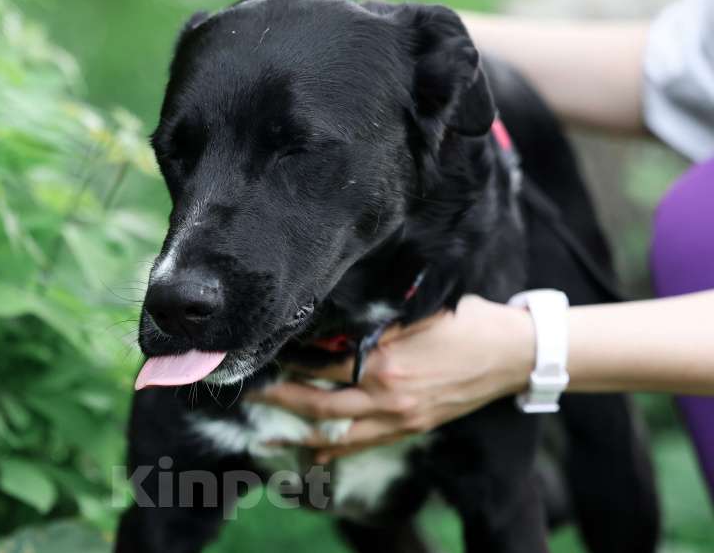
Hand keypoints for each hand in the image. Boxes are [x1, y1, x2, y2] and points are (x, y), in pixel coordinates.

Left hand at [246, 295, 534, 462]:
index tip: (268, 353)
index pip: (323, 365)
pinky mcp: (412, 427)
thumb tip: (332, 325)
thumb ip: (373, 322)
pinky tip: (314, 453)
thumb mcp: (417, 311)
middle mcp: (388, 395)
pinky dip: (336, 450)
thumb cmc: (467, 321)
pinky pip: (366, 444)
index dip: (291, 361)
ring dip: (301, 434)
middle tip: (252, 394)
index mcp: (385, 361)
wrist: (513, 353)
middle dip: (282, 401)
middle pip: (321, 404)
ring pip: (339, 434)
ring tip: (268, 435)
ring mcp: (401, 417)